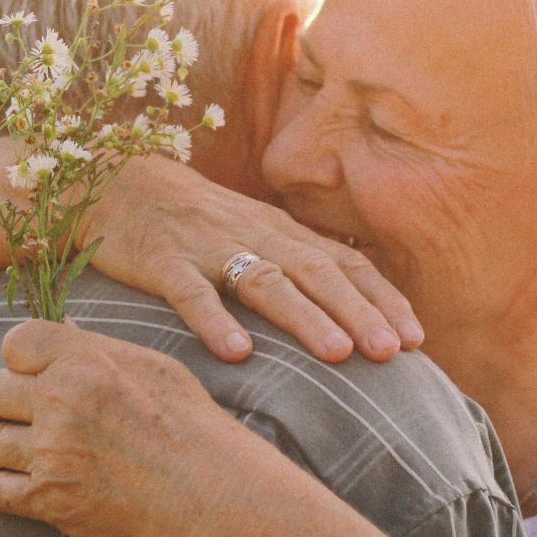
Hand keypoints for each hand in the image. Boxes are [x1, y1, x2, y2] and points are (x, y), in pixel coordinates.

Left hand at [0, 319, 250, 536]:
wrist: (211, 497)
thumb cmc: (194, 428)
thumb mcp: (154, 369)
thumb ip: (101, 351)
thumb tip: (67, 334)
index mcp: (86, 360)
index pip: (17, 343)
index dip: (13, 357)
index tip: (16, 369)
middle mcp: (60, 400)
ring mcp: (50, 451)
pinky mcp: (48, 499)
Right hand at [79, 156, 422, 362]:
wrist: (118, 182)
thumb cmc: (196, 221)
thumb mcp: (253, 235)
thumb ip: (295, 266)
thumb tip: (352, 317)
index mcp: (281, 232)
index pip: (343, 262)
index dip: (381, 298)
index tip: (417, 339)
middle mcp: (254, 235)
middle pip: (316, 272)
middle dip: (358, 311)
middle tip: (393, 352)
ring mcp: (208, 248)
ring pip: (264, 280)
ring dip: (304, 316)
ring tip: (338, 354)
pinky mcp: (161, 262)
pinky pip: (190, 291)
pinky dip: (214, 320)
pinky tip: (236, 353)